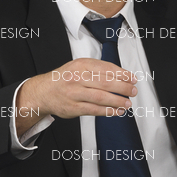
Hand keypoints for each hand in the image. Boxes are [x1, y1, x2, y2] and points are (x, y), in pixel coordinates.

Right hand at [15, 57, 137, 136]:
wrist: (44, 92)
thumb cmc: (65, 79)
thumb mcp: (79, 67)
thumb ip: (97, 69)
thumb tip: (122, 76)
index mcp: (81, 65)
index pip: (106, 68)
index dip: (122, 74)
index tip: (132, 79)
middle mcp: (77, 78)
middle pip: (106, 83)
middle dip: (123, 88)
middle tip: (133, 91)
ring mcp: (75, 94)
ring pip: (101, 97)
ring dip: (117, 101)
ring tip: (127, 103)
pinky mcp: (74, 108)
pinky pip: (94, 110)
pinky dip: (108, 111)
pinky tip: (117, 111)